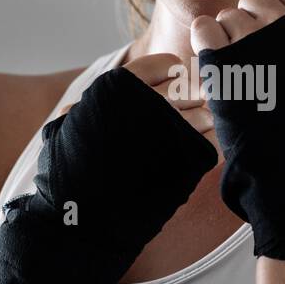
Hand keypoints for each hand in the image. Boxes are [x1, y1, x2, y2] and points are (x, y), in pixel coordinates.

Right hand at [61, 52, 219, 164]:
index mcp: (120, 85)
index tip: (165, 97)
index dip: (170, 81)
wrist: (83, 218)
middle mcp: (148, 100)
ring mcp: (172, 128)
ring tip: (175, 149)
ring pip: (206, 115)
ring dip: (197, 129)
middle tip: (172, 126)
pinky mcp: (191, 158)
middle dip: (186, 103)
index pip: (169, 65)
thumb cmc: (72, 171)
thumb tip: (84, 104)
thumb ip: (87, 107)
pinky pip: (215, 141)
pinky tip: (189, 160)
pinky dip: (208, 148)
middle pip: (190, 88)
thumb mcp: (68, 125)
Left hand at [188, 0, 284, 166]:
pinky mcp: (222, 61)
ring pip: (228, 17)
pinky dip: (205, 41)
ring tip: (239, 71)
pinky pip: (204, 28)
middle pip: (254, 1)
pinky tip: (215, 64)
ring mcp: (253, 40)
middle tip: (255, 58)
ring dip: (229, 38)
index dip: (277, 8)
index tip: (276, 34)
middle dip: (252, 23)